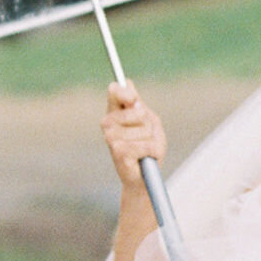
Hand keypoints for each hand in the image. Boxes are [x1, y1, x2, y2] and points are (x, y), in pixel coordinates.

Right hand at [101, 80, 165, 198]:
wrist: (142, 177)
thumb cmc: (146, 149)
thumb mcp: (148, 122)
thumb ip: (138, 104)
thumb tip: (128, 83)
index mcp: (114, 112)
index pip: (115, 91)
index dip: (125, 92)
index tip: (133, 99)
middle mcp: (108, 123)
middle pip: (139, 111)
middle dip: (149, 125)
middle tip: (145, 137)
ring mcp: (111, 137)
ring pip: (144, 129)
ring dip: (152, 141)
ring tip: (145, 150)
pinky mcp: (118, 151)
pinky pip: (145, 145)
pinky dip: (152, 152)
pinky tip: (145, 158)